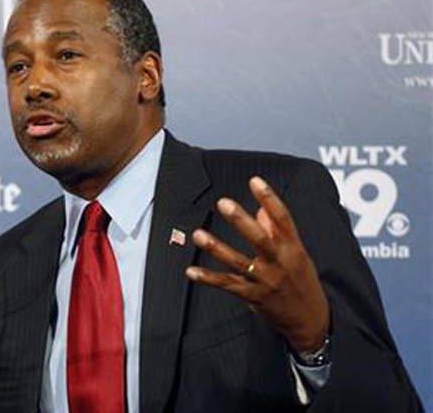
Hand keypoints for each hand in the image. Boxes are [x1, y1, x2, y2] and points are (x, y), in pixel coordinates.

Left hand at [186, 176, 329, 351]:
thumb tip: (261, 209)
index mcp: (293, 248)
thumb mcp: (297, 254)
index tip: (255, 181)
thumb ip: (278, 231)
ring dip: (216, 248)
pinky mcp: (252, 296)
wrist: (310, 321)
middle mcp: (279, 263)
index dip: (269, 198)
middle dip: (241, 221)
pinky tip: (191, 270)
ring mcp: (265, 280)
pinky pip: (226, 285)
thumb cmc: (301, 281)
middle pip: (260, 239)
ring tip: (198, 234)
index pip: (283, 219)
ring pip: (238, 262)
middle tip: (224, 203)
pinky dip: (208, 278)